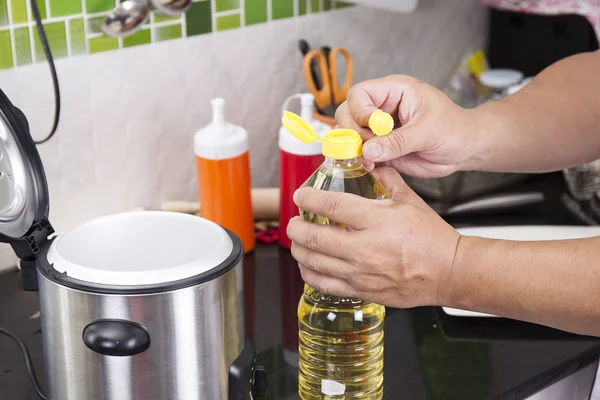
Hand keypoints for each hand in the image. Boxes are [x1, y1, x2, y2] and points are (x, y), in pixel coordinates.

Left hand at [287, 167, 460, 307]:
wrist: (448, 272)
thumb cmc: (431, 237)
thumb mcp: (409, 200)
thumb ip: (385, 179)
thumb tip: (369, 163)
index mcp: (376, 220)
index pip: (331, 205)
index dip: (308, 198)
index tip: (300, 196)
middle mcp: (365, 247)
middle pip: (315, 237)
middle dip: (296, 228)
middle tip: (293, 222)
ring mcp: (362, 272)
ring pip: (315, 263)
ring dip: (299, 250)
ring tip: (297, 242)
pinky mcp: (363, 291)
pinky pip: (326, 285)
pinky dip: (310, 275)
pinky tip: (308, 267)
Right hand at [335, 75, 480, 177]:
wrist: (465, 149)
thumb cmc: (455, 129)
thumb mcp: (429, 132)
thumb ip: (398, 141)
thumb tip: (369, 150)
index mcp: (394, 91)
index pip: (360, 94)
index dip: (360, 111)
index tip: (374, 128)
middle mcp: (382, 107)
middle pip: (347, 113)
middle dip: (353, 132)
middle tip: (368, 147)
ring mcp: (379, 128)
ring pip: (350, 133)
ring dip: (355, 148)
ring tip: (372, 159)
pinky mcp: (381, 147)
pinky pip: (361, 151)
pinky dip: (361, 160)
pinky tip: (372, 166)